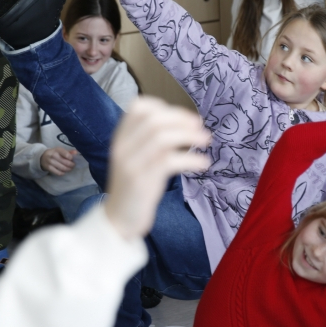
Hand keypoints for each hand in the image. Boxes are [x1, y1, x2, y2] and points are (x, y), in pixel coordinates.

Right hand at [40, 147, 75, 176]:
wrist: (42, 157)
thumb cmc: (54, 153)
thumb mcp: (60, 150)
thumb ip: (68, 152)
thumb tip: (76, 152)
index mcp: (57, 149)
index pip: (66, 154)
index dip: (71, 158)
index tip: (73, 159)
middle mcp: (53, 155)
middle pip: (66, 162)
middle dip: (72, 165)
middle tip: (73, 165)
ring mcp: (51, 162)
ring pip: (63, 168)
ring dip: (68, 169)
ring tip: (70, 168)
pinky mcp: (49, 168)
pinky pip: (58, 172)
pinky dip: (63, 173)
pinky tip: (64, 171)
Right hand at [104, 97, 211, 240]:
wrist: (119, 219)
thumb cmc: (135, 187)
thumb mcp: (137, 158)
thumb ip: (150, 140)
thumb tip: (185, 123)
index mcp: (120, 137)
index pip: (138, 107)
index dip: (165, 107)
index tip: (186, 118)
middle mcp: (122, 147)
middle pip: (154, 120)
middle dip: (181, 119)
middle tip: (200, 126)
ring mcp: (130, 163)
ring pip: (161, 137)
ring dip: (189, 136)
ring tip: (206, 140)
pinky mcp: (141, 181)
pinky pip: (169, 162)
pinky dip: (190, 159)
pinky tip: (203, 163)